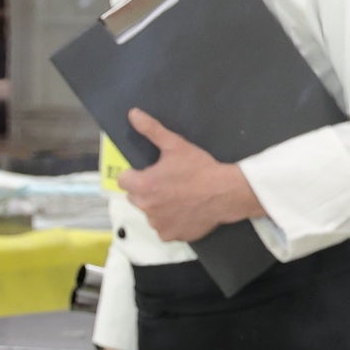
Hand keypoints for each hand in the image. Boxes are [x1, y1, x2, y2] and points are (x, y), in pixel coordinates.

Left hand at [120, 109, 262, 240]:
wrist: (225, 193)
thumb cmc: (200, 169)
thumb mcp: (175, 145)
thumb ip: (151, 130)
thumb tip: (133, 114)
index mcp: (143, 185)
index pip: (124, 180)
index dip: (136, 174)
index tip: (151, 172)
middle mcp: (146, 207)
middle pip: (135, 197)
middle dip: (146, 190)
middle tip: (168, 183)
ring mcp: (158, 224)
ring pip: (150, 213)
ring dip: (158, 207)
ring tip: (179, 197)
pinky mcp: (171, 235)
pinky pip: (163, 228)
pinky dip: (171, 222)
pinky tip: (185, 211)